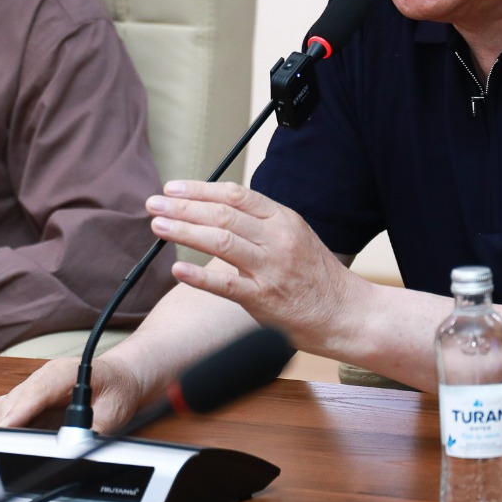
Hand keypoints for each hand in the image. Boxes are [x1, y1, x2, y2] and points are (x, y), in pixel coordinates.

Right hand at [0, 354, 149, 434]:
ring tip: (2, 448)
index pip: (35, 391)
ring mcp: (33, 388)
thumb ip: (95, 430)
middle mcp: (43, 377)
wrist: (120, 378)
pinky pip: (2, 411)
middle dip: (4, 425)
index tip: (6, 428)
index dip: (19, 411)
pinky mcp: (27, 400)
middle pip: (11, 401)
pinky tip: (4, 441)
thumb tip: (75, 446)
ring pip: (0, 405)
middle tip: (3, 450)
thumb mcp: (114, 412)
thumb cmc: (116, 388)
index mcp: (63, 373)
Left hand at [146, 180, 358, 349]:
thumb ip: (260, 225)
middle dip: (183, 207)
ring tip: (158, 226)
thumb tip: (217, 214)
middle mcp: (277, 239)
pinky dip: (199, 275)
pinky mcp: (264, 300)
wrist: (347, 313)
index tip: (173, 188)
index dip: (200, 189)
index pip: (235, 196)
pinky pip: (226, 285)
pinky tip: (177, 269)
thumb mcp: (294, 237)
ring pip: (221, 241)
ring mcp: (271, 269)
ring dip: (184, 231)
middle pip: (222, 214)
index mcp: (283, 220)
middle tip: (154, 203)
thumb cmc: (317, 276)